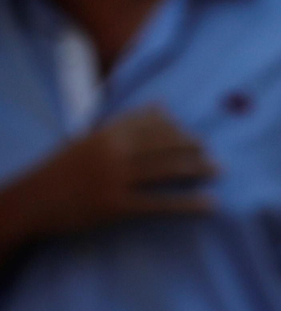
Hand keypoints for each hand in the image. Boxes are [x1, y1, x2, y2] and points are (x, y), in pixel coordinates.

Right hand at [48, 107, 214, 233]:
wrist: (32, 201)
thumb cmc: (65, 170)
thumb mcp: (92, 139)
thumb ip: (128, 122)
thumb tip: (163, 104)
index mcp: (107, 133)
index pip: (153, 126)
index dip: (179, 133)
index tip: (198, 139)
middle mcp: (113, 152)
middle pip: (165, 146)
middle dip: (194, 150)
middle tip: (216, 157)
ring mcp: (114, 178)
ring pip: (166, 170)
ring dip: (198, 170)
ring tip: (219, 172)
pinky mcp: (116, 205)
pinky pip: (161, 203)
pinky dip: (189, 204)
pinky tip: (210, 205)